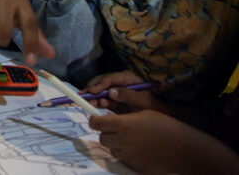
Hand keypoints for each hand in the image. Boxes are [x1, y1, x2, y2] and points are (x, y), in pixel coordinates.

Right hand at [85, 70, 148, 111]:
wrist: (155, 112)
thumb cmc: (151, 104)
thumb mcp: (142, 100)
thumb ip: (127, 95)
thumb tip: (111, 92)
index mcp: (125, 77)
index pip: (109, 78)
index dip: (99, 84)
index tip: (93, 92)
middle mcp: (117, 82)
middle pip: (100, 82)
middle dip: (92, 90)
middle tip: (84, 97)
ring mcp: (114, 90)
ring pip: (99, 91)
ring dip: (93, 97)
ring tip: (89, 104)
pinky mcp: (112, 99)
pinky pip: (101, 99)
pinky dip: (97, 102)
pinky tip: (95, 106)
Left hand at [89, 110, 238, 173]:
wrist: (186, 149)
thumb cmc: (167, 126)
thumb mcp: (144, 114)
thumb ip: (124, 117)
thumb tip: (109, 118)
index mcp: (122, 125)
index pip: (96, 123)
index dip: (95, 121)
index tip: (96, 120)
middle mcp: (122, 141)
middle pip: (102, 138)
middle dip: (106, 134)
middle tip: (116, 130)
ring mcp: (129, 156)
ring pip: (112, 150)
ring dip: (117, 145)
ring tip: (133, 140)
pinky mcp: (136, 167)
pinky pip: (125, 160)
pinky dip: (128, 155)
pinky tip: (141, 150)